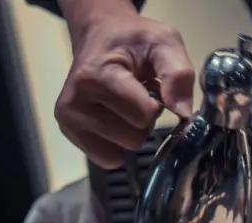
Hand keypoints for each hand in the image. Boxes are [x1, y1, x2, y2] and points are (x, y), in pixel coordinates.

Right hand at [55, 0, 194, 168]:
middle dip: (143, 121)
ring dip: (131, 132)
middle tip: (136, 95)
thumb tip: (183, 113)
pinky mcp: (69, 131)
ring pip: (121, 152)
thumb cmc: (133, 40)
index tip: (149, 86)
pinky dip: (117, 144)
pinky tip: (114, 117)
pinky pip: (107, 158)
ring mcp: (68, 119)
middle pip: (133, 138)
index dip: (155, 104)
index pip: (142, 115)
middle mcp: (74, 100)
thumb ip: (178, 74)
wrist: (100, 34)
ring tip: (124, 104)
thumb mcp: (164, 43)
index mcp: (96, 75)